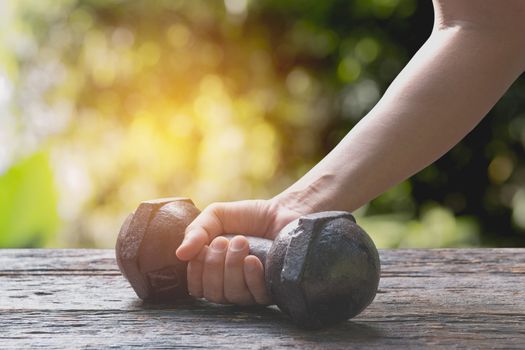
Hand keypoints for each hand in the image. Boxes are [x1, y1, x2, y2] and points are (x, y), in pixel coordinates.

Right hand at [175, 197, 307, 304]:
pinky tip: (252, 260)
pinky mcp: (273, 290)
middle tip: (224, 241)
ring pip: (232, 295)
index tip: (203, 247)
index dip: (196, 271)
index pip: (197, 288)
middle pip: (213, 293)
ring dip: (232, 267)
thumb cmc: (249, 217)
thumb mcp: (216, 216)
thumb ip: (196, 231)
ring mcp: (252, 290)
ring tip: (242, 242)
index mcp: (215, 271)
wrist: (283, 211)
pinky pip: (255, 295)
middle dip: (214, 265)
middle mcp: (232, 285)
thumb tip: (179, 254)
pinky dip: (250, 276)